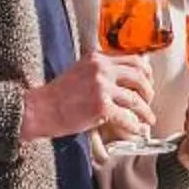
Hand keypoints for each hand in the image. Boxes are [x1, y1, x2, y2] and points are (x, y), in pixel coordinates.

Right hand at [22, 51, 155, 144]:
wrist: (40, 109)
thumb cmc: (57, 95)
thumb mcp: (80, 71)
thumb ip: (100, 71)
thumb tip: (122, 80)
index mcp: (98, 58)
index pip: (133, 59)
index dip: (146, 72)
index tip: (148, 82)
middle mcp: (102, 69)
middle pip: (139, 76)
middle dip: (148, 91)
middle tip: (148, 101)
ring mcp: (102, 87)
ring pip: (135, 99)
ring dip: (145, 111)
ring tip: (148, 120)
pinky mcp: (101, 107)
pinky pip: (126, 117)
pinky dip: (134, 125)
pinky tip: (135, 130)